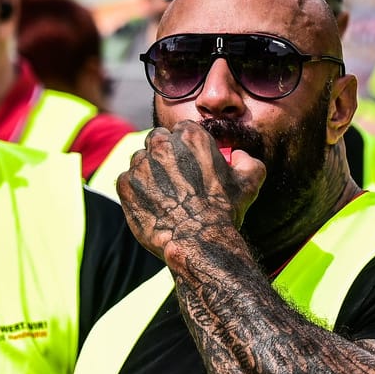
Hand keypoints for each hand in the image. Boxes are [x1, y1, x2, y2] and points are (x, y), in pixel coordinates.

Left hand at [116, 120, 265, 262]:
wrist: (198, 242)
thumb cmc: (224, 211)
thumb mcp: (249, 183)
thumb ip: (248, 161)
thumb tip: (238, 156)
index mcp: (190, 135)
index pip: (182, 131)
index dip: (187, 147)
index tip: (191, 163)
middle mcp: (162, 144)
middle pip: (157, 141)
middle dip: (165, 155)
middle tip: (175, 179)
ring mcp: (140, 163)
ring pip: (140, 160)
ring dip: (149, 172)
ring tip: (164, 195)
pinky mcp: (125, 184)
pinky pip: (127, 180)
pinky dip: (137, 190)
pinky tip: (153, 205)